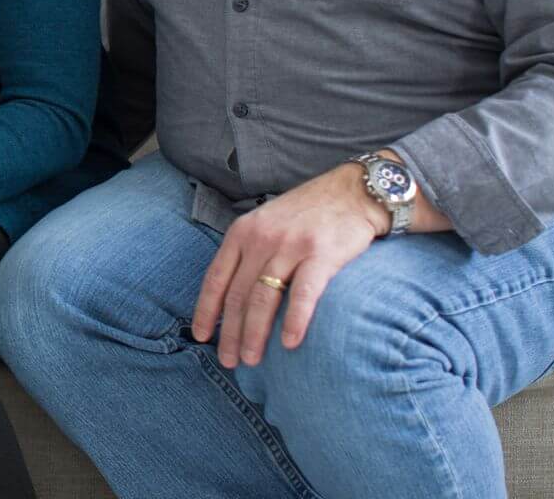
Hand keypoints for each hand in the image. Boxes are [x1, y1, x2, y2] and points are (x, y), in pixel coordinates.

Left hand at [190, 163, 386, 367]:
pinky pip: (303, 293)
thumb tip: (231, 294)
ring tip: (251, 359)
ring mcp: (290, 246)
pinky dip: (294, 320)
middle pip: (237, 294)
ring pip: (263, 297)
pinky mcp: (321, 254)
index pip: (216, 277)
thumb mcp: (266, 223)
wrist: (352, 192)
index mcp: (242, 232)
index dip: (206, 310)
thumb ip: (248, 252)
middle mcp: (261, 238)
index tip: (201, 337)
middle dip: (229, 332)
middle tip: (229, 361)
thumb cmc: (307, 214)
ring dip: (254, 333)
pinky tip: (289, 343)